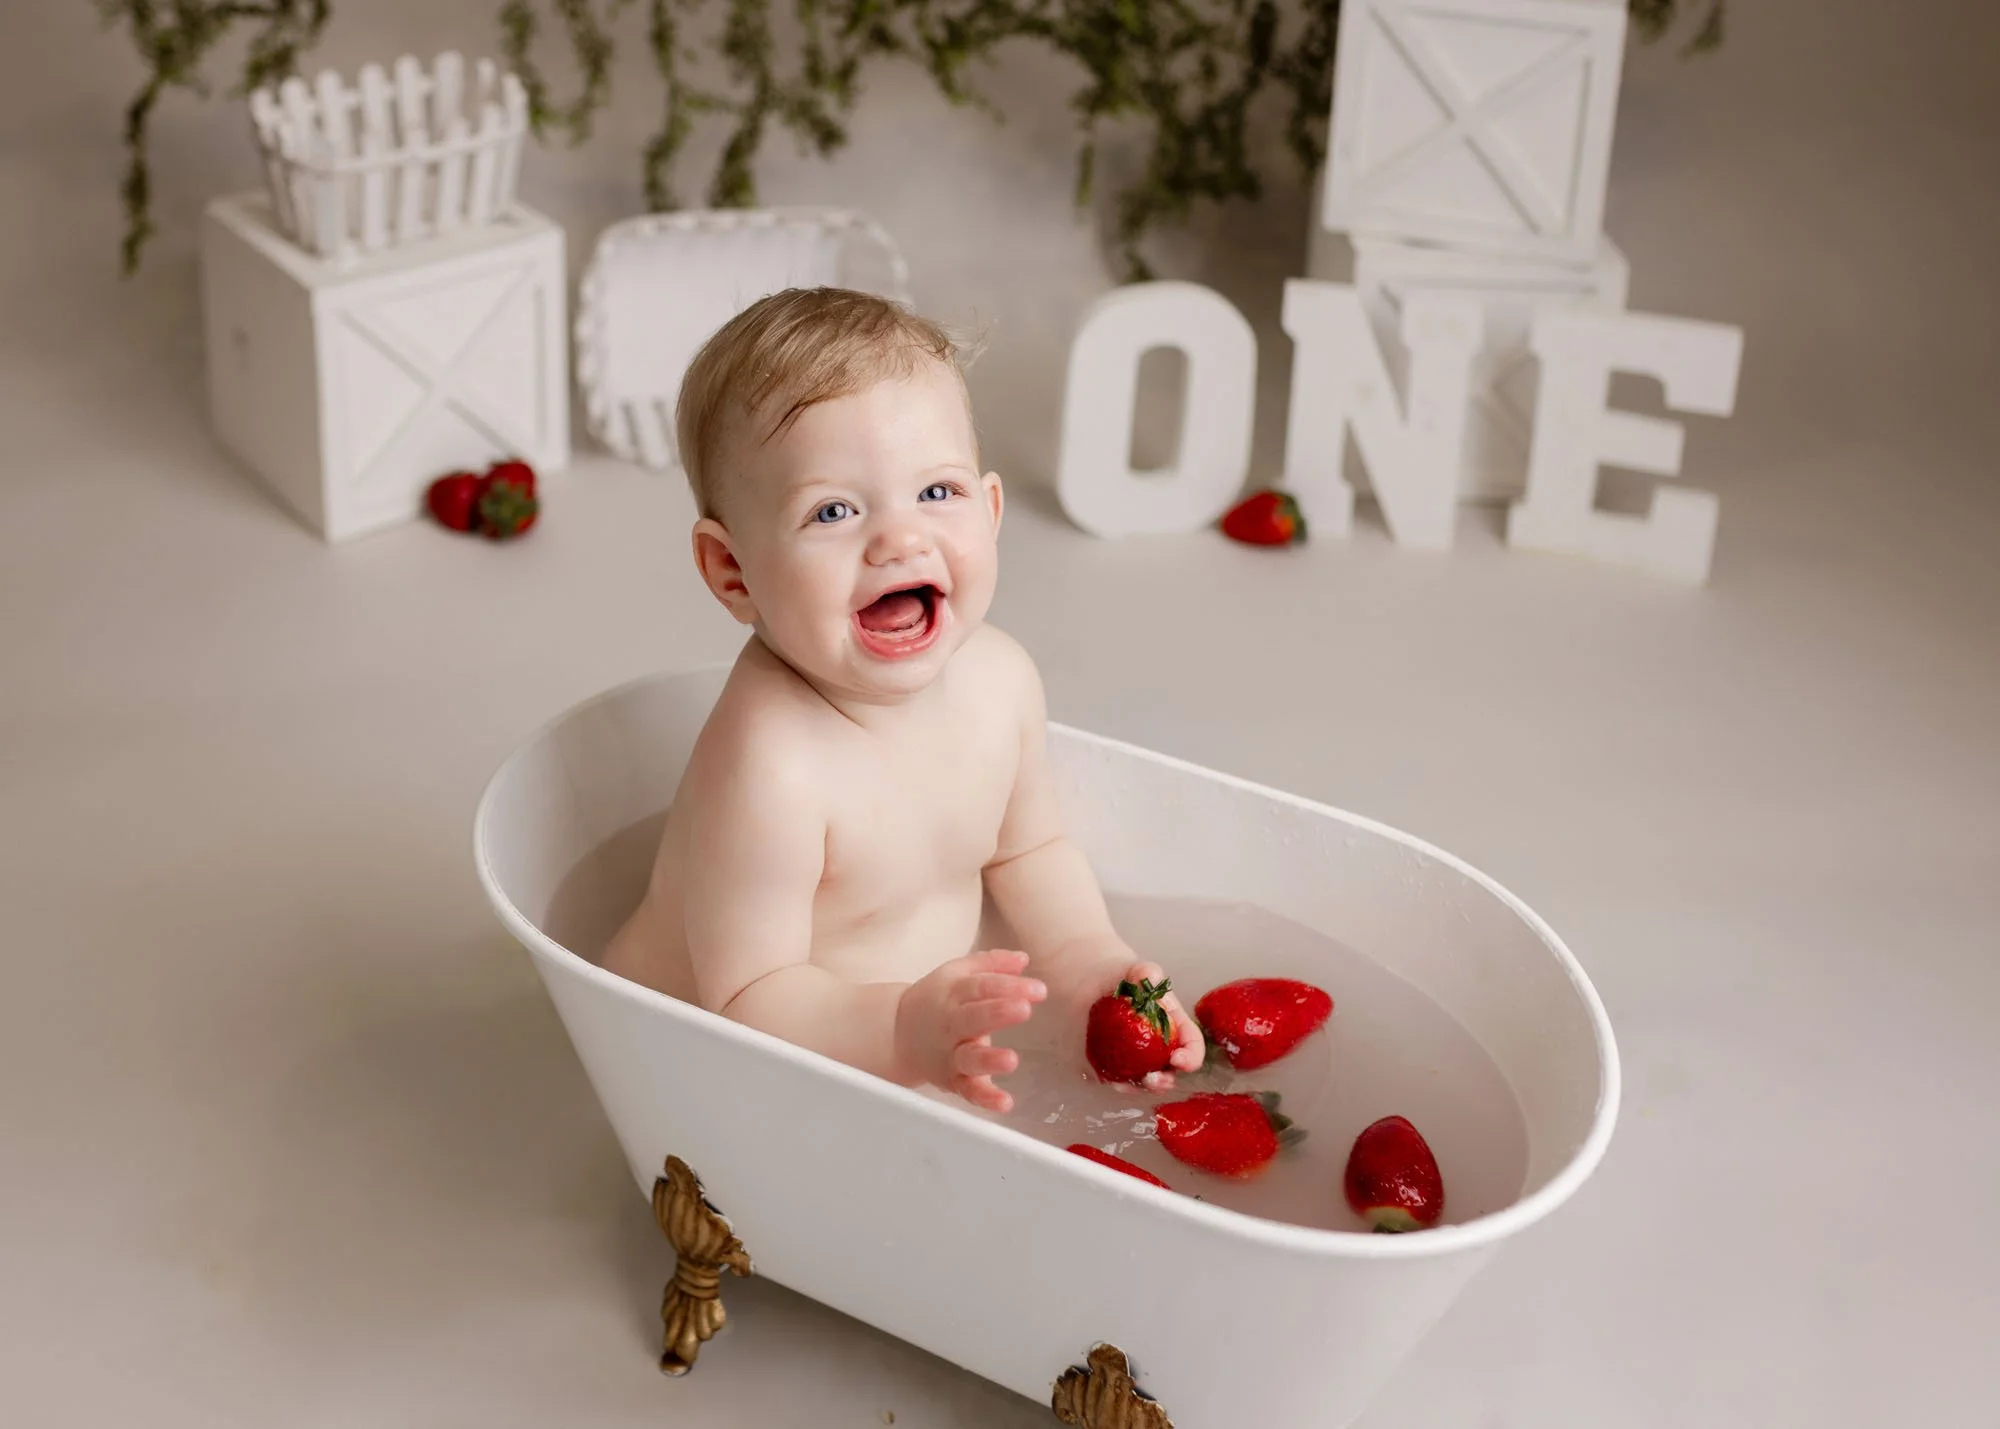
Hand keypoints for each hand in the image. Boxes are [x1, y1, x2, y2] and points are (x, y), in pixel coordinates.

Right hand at [894, 949, 1047, 1112]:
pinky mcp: (953, 1081)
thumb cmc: (938, 1000)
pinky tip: (1005, 1102)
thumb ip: (991, 965)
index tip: (1039, 989)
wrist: (897, 1034)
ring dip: (990, 1060)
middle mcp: (951, 1024)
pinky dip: (985, 1098)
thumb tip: (1023, 959)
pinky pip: (969, 1091)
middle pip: (974, 1018)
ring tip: (1011, 1059)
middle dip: (998, 1013)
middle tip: (1024, 1009)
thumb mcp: (958, 974)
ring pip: (969, 1058)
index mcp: (954, 993)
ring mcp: (951, 1055)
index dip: (1010, 986)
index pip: (982, 986)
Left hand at [1110, 958, 1206, 1092]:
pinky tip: (1106, 1077)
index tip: (1178, 1059)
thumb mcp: (1137, 972)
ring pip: (1143, 1083)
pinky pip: (1116, 1080)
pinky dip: (1113, 1082)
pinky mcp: (1113, 1065)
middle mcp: (1161, 1050)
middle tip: (1152, 1078)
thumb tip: (1149, 976)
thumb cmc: (1124, 978)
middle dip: (1164, 1082)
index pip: (1193, 1047)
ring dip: (1137, 1088)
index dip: (1191, 1057)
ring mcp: (1138, 1061)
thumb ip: (1146, 973)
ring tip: (1124, 1082)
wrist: (1093, 984)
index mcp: (1177, 1028)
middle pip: (1170, 1073)